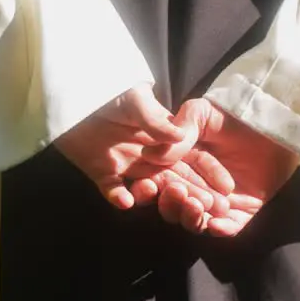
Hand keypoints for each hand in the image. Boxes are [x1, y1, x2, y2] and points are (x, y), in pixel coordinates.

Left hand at [53, 85, 233, 210]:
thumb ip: (156, 120)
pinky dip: (118, 196)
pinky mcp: (103, 174)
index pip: (193, 159)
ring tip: (173, 202)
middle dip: (195, 193)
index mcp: (164, 139)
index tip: (227, 189)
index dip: (210, 173)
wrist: (73, 97)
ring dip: (161, 196)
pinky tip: (125, 200)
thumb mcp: (136, 100)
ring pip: (150, 188)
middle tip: (212, 208)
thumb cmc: (110, 92)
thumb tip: (179, 136)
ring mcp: (127, 167)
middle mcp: (150, 157)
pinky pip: (112, 191)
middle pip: (176, 179)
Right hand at [144, 98, 299, 236]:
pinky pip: (226, 229)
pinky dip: (219, 230)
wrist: (275, 124)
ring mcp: (217, 201)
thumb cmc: (236, 114)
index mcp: (179, 165)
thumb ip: (180, 130)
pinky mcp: (241, 213)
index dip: (148, 187)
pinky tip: (216, 224)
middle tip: (179, 192)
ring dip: (191, 218)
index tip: (148, 184)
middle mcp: (194, 186)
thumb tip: (151, 155)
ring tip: (199, 204)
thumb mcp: (202, 113)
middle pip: (172, 206)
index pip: (158, 182)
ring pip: (194, 221)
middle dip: (172, 203)